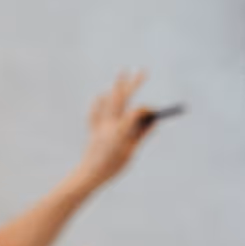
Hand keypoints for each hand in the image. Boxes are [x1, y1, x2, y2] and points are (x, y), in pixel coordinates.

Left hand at [72, 71, 152, 193]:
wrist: (89, 174)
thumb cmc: (113, 166)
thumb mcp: (131, 152)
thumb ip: (142, 135)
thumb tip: (154, 121)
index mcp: (120, 131)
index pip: (136, 111)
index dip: (147, 110)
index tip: (155, 113)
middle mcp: (109, 124)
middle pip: (122, 98)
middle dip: (133, 83)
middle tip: (143, 71)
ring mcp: (99, 125)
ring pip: (107, 100)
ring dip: (116, 87)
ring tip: (122, 73)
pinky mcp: (92, 129)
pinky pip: (95, 111)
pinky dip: (99, 102)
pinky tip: (103, 95)